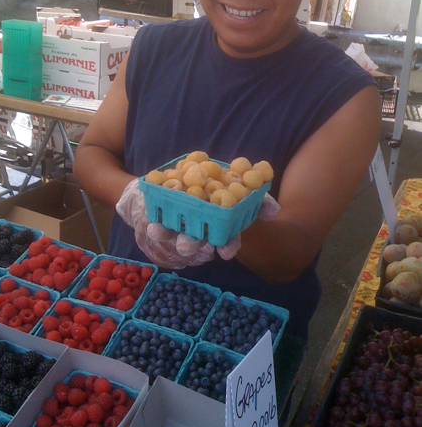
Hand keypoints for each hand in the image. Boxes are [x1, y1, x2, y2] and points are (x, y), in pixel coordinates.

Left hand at [116, 178, 279, 266]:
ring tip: (158, 232)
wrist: (185, 174)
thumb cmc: (219, 185)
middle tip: (186, 245)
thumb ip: (256, 197)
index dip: (227, 246)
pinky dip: (155, 224)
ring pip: (174, 235)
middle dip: (191, 244)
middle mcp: (200, 230)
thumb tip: (273, 210)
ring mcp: (180, 225)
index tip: (226, 252)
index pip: (226, 240)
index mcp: (220, 226)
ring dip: (167, 236)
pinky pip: (158, 223)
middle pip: (196, 241)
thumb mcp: (239, 185)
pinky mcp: (163, 216)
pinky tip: (151, 223)